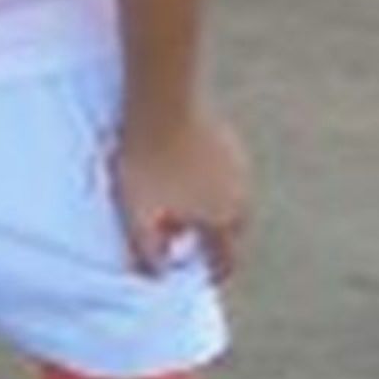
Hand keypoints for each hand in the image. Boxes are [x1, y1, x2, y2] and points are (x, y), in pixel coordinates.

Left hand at [112, 101, 252, 282]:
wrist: (162, 101)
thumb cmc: (146, 161)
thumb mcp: (136, 213)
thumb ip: (146, 249)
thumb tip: (154, 275)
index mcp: (224, 220)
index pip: (226, 260)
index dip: (213, 273)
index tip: (201, 278)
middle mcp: (241, 196)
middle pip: (228, 230)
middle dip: (209, 240)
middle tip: (182, 239)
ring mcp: (238, 165)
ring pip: (225, 198)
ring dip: (206, 207)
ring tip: (177, 205)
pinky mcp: (227, 140)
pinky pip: (218, 171)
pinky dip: (203, 179)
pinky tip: (180, 170)